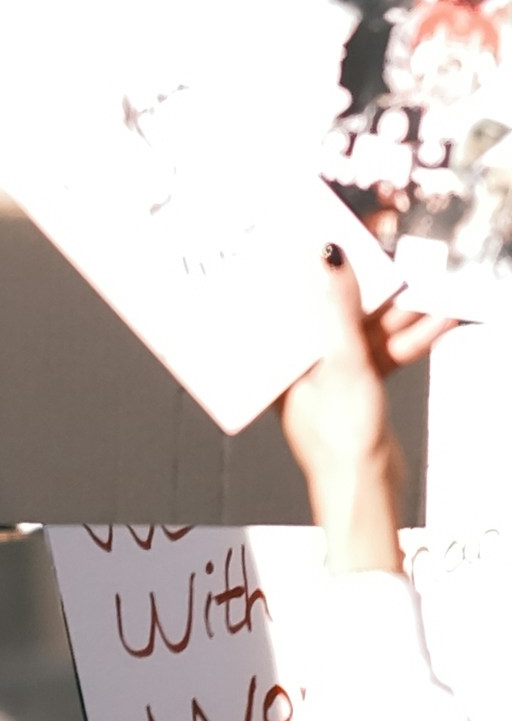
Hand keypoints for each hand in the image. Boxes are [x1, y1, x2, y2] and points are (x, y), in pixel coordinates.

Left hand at [281, 251, 437, 582]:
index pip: (297, 293)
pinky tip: (439, 321)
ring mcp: (331, 371)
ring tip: (430, 286)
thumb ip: (337, 308)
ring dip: (400, 311)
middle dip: (370, 284)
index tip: (341, 232)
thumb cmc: (339, 437)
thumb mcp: (342, 360)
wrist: (366, 488)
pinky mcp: (359, 385)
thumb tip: (328, 257)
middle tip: (394, 252)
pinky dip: (409, 338)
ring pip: (367, 328)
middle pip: (336, 306)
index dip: (319, 263)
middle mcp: (300, 358)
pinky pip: (385, 351)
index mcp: (282, 351)